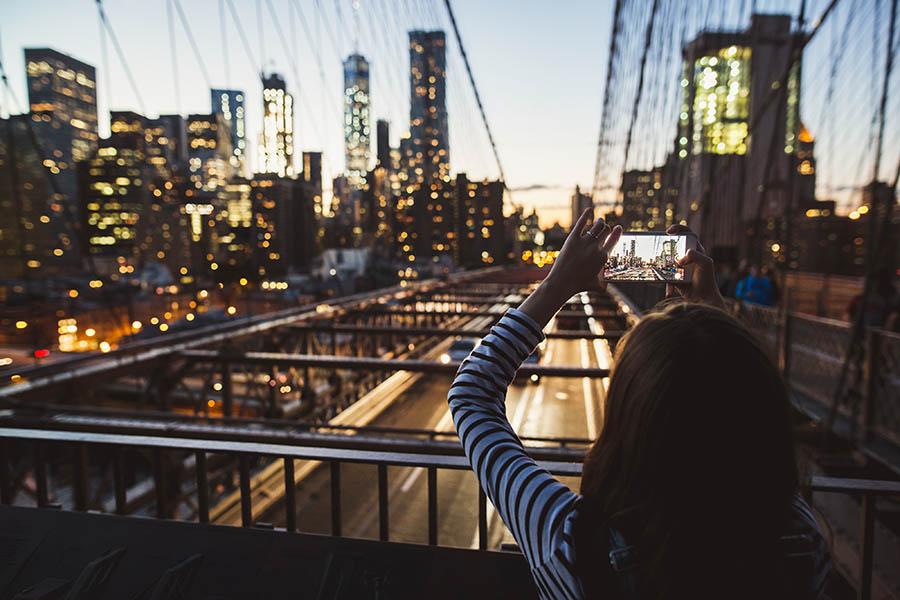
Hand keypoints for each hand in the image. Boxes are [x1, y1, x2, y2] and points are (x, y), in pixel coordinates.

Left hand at [519, 209, 621, 326]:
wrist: (562, 283)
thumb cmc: (579, 285)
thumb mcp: (595, 285)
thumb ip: (604, 284)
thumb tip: (607, 287)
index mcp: (603, 257)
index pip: (615, 240)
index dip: (617, 233)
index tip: (618, 229)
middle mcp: (596, 247)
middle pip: (606, 230)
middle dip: (606, 228)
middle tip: (604, 227)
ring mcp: (584, 242)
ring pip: (597, 225)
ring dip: (599, 222)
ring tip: (599, 222)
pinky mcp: (572, 239)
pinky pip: (581, 223)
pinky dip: (586, 215)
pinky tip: (589, 210)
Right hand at [665, 224, 724, 307]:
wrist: (702, 298)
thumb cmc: (706, 280)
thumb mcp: (706, 264)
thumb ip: (697, 255)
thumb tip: (683, 255)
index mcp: (696, 250)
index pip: (687, 234)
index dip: (678, 229)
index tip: (669, 232)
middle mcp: (687, 256)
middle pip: (673, 245)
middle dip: (664, 245)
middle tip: (658, 246)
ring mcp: (679, 266)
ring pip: (666, 260)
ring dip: (662, 265)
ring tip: (663, 270)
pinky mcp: (673, 276)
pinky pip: (664, 275)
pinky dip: (666, 284)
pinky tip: (670, 290)